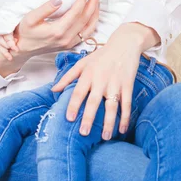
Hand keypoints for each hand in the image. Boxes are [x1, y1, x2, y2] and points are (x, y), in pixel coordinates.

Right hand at [0, 0, 100, 77]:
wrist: (23, 48)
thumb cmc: (25, 31)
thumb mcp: (30, 18)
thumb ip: (45, 8)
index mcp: (57, 31)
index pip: (76, 12)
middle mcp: (66, 38)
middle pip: (85, 19)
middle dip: (93, 3)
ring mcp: (69, 43)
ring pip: (89, 27)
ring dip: (95, 13)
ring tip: (97, 0)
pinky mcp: (70, 45)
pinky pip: (86, 34)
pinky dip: (92, 23)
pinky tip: (93, 14)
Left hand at [51, 23, 157, 139]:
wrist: (124, 44)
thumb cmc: (101, 55)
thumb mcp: (82, 62)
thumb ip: (67, 77)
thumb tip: (53, 90)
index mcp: (88, 74)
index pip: (79, 92)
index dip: (73, 105)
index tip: (69, 119)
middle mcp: (101, 79)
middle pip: (94, 101)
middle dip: (88, 117)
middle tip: (83, 133)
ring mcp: (115, 83)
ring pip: (112, 105)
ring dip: (109, 122)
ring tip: (105, 137)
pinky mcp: (128, 85)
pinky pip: (127, 103)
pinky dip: (125, 117)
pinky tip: (122, 129)